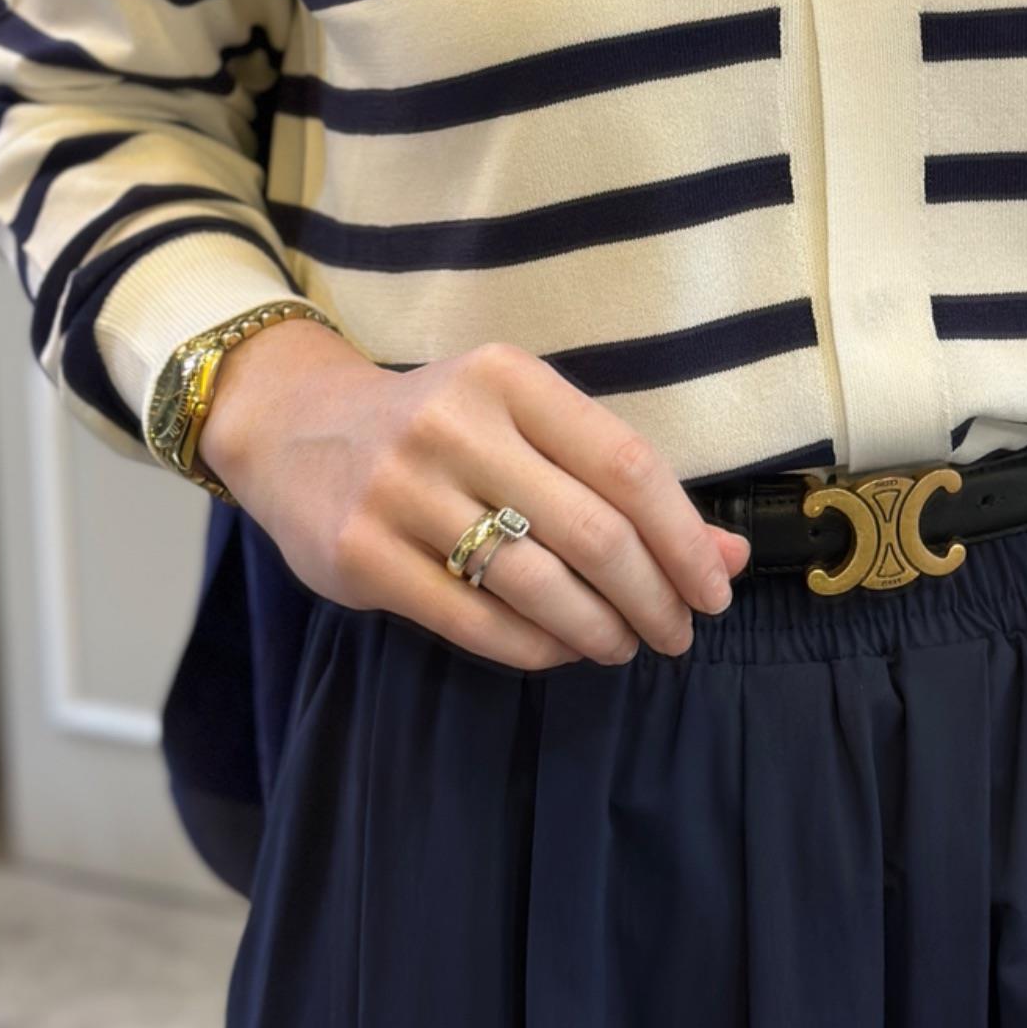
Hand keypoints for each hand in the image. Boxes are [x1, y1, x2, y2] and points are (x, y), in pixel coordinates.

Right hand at [197, 322, 753, 670]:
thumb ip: (623, 484)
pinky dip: (537, 647)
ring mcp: (400, 491)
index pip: (626, 463)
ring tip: (624, 645)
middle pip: (592, 532)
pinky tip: (563, 650)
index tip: (716, 589)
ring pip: (537, 585)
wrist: (298, 428)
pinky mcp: (360, 555)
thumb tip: (728, 558)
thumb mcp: (530, 427)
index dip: (684, 537)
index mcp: (509, 377)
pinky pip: (475, 621)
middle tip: (678, 633)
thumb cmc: (444, 429)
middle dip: (654, 596)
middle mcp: (454, 425)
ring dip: (600, 630)